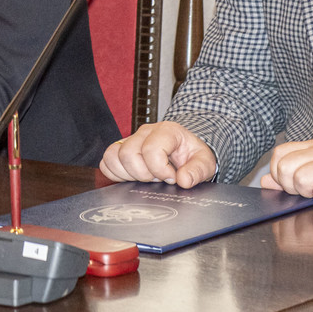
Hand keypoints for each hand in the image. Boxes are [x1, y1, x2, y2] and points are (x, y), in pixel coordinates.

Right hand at [99, 121, 217, 186]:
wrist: (187, 150)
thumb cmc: (193, 154)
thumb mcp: (205, 162)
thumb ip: (197, 171)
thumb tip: (183, 180)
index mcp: (166, 131)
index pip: (151, 149)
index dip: (160, 169)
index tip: (171, 177)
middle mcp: (145, 132)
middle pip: (128, 153)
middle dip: (143, 174)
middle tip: (157, 178)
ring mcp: (131, 139)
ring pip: (113, 155)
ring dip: (128, 173)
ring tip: (145, 177)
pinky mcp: (122, 149)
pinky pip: (107, 160)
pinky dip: (115, 172)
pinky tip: (132, 177)